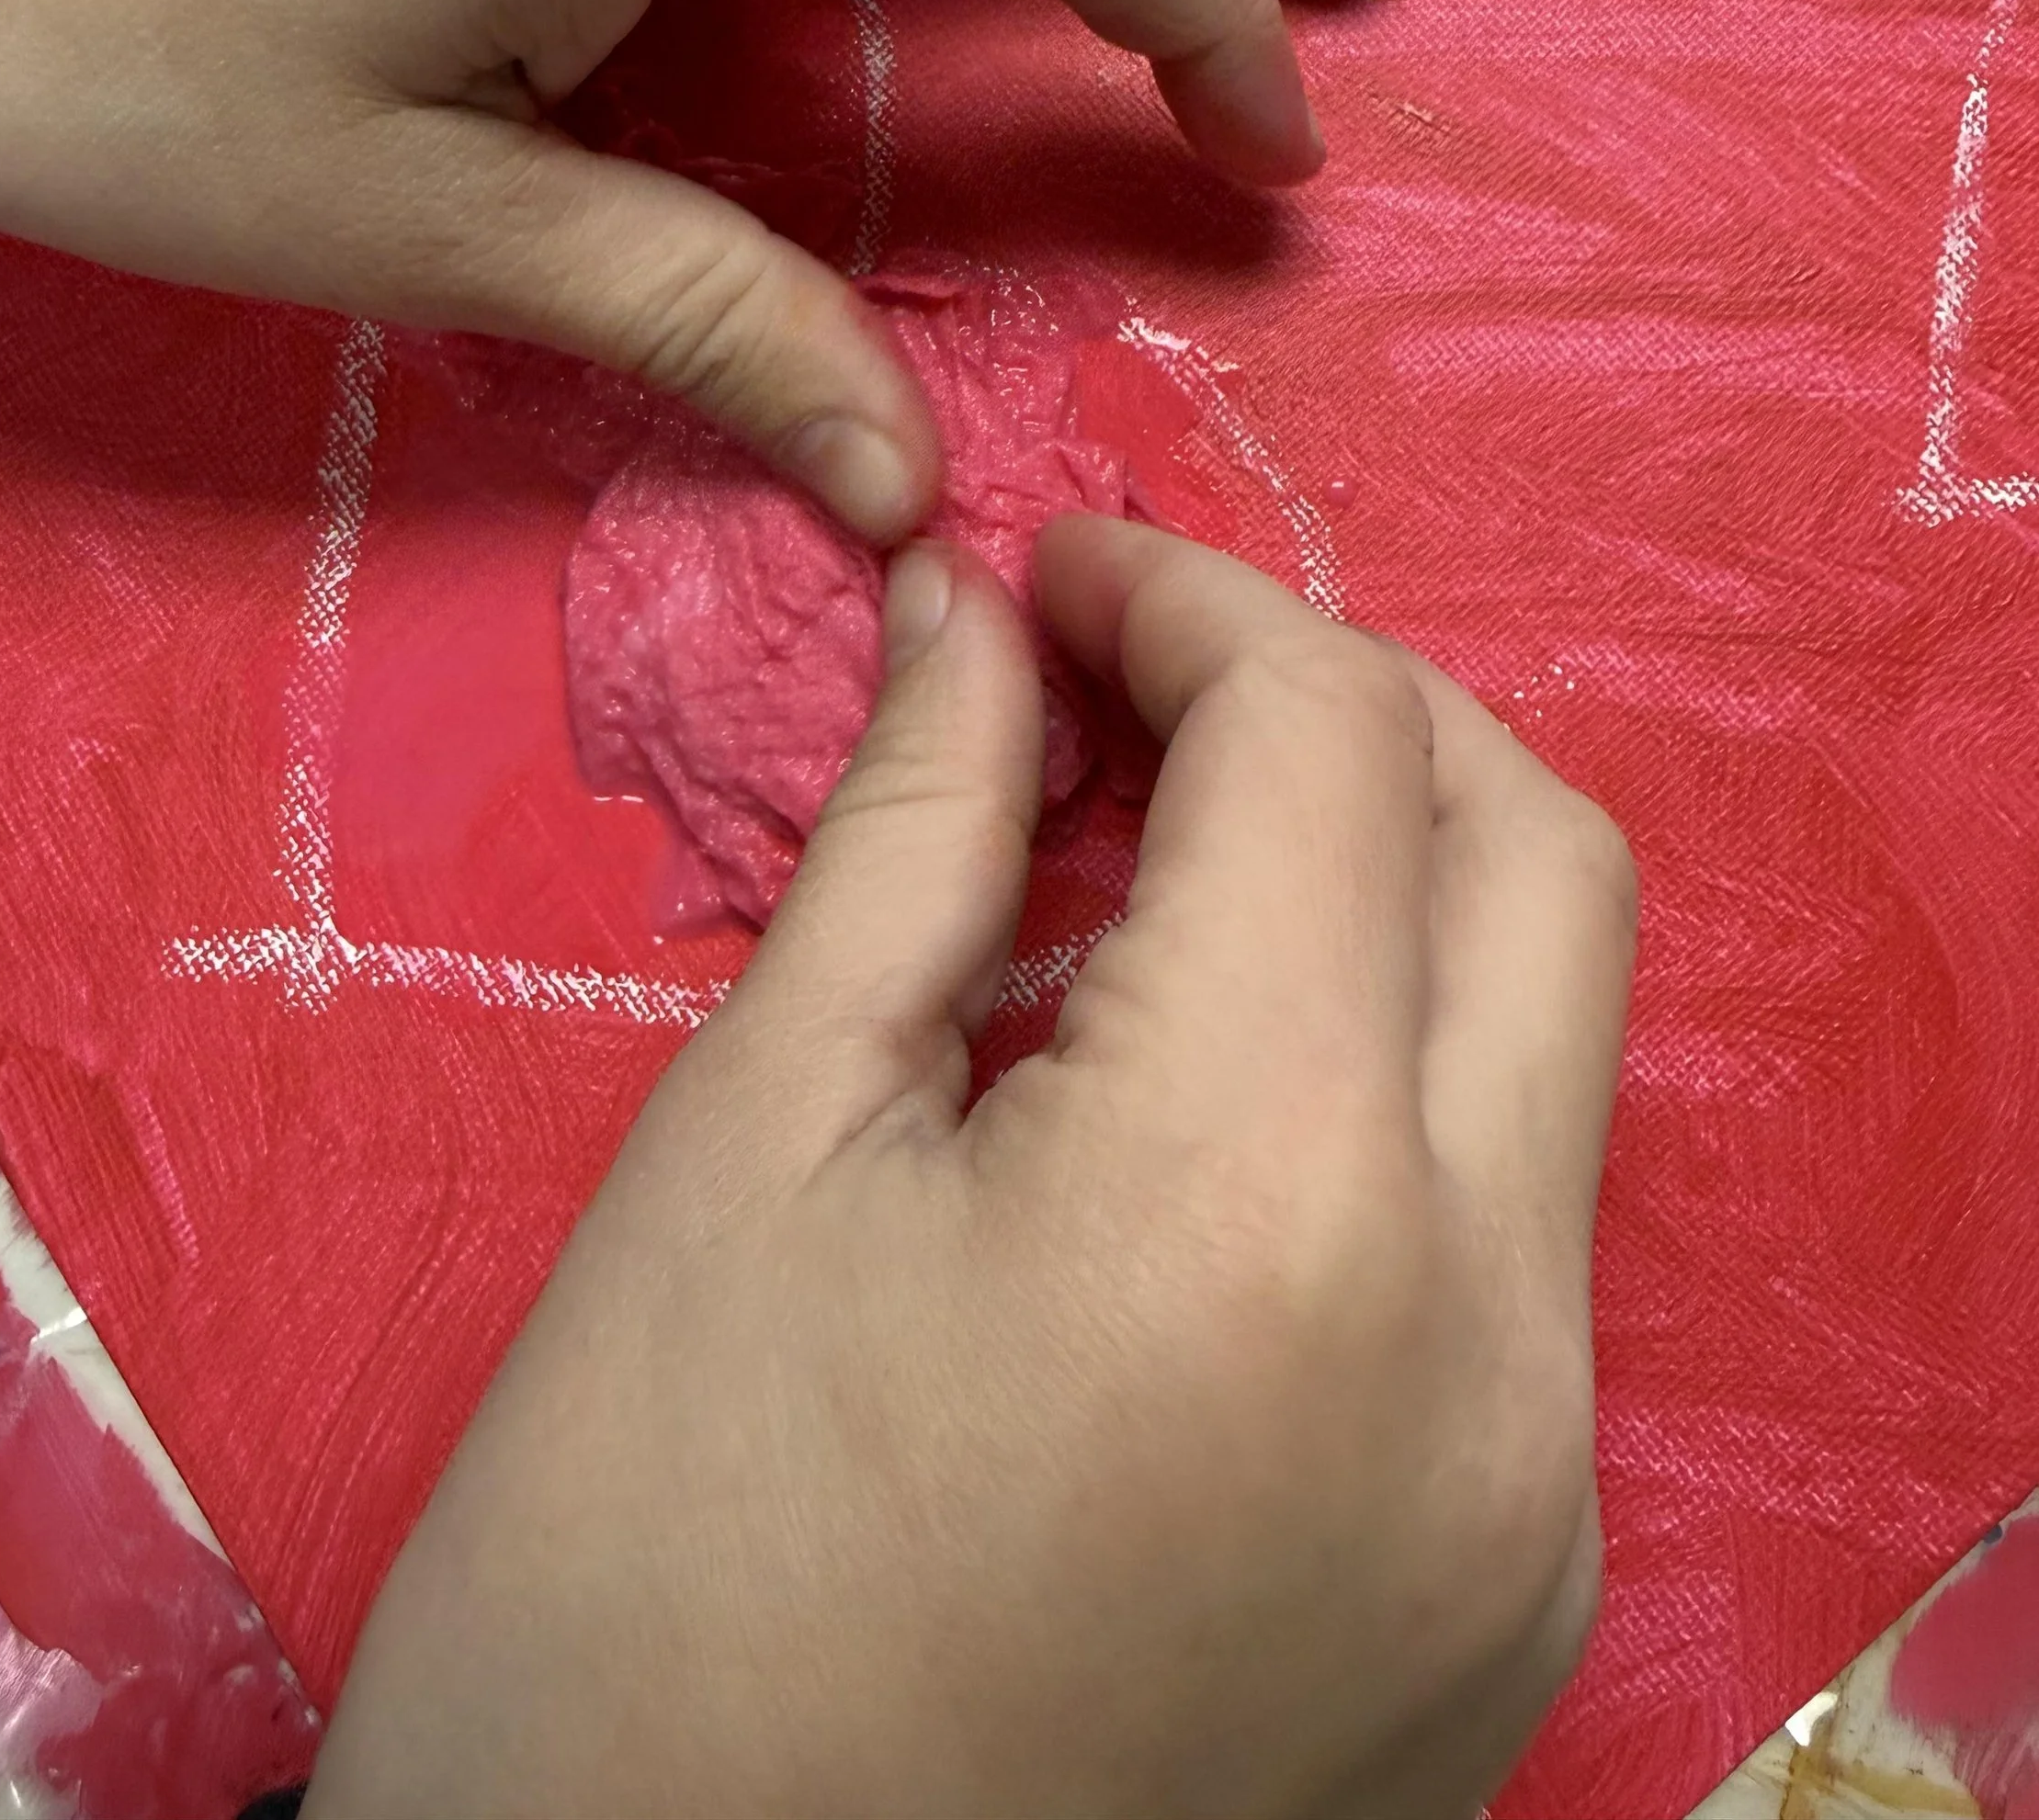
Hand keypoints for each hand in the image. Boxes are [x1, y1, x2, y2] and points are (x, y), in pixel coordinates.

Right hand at [307, 520, 1634, 1819]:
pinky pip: (1512, 1246)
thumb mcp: (743, 1158)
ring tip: (1137, 882)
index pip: (1333, 747)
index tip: (1042, 576)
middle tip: (1128, 688)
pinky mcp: (1509, 1600)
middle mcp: (1490, 1346)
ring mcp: (1531, 1498)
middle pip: (1536, 861)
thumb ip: (913, 836)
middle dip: (1345, 706)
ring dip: (1381, 894)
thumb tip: (978, 613)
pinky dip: (1381, 1098)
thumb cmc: (628, 1596)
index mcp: (1276, 1201)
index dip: (1184, 598)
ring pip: (1549, 1052)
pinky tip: (1180, 1117)